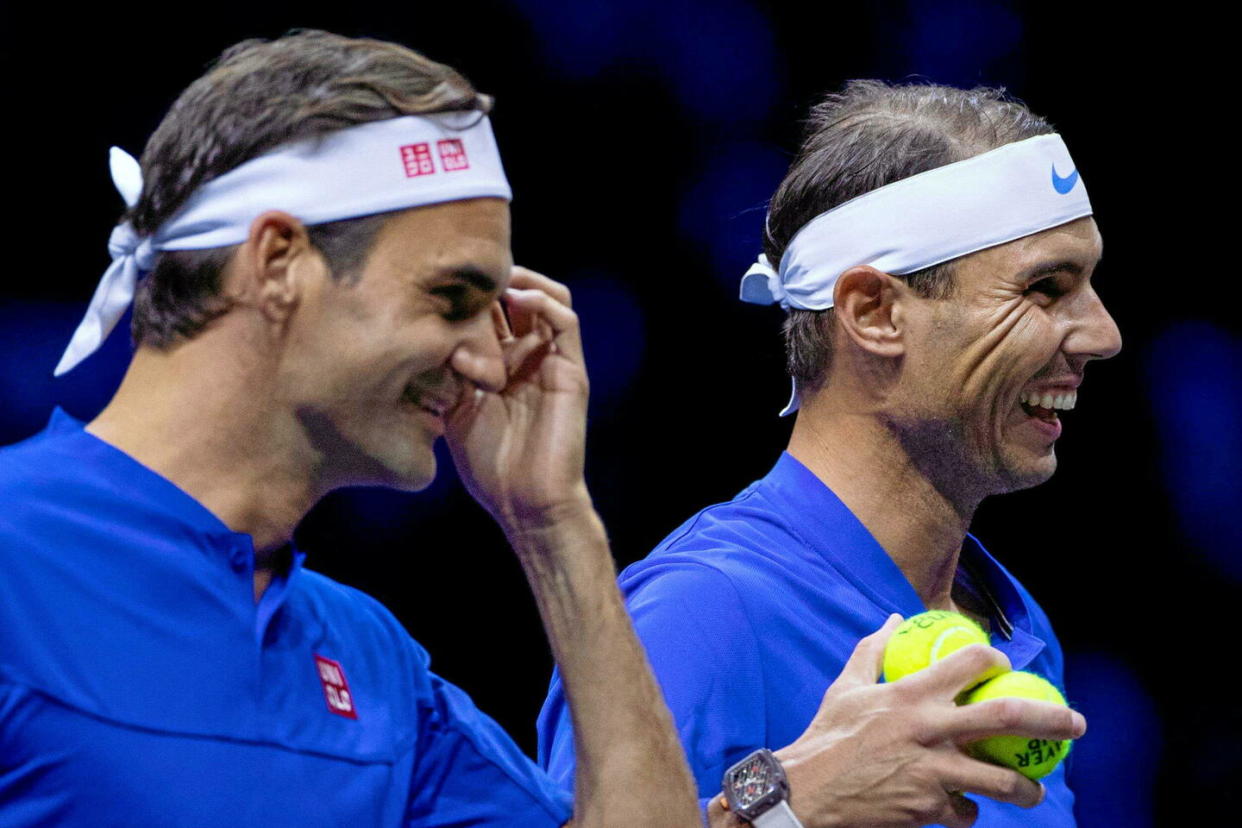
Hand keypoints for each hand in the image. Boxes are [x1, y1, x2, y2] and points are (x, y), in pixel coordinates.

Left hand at [445, 267, 591, 534]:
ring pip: (547, 298)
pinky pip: (566, 321)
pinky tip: (517, 298)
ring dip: (522, 280)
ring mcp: (550, 362)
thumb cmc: (489, 466)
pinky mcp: (571, 370)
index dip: (467, 293)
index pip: (487, 312)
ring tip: (495, 278)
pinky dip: (544, 300)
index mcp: (497, 365)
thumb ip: (448, 371)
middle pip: (515, 297)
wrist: (525, 503)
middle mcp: (526, 357)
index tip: (438, 280)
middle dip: (491, 280)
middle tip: (465, 271)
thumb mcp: (455, 409)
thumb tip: (425, 329)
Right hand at [773, 615, 1086, 827]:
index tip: (1005, 666)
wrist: (807, 792)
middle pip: (1005, 716)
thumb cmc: (827, 734)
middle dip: (1050, 719)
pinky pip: (965, 811)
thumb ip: (874, 650)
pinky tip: (964, 809)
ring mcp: (932, 772)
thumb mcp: (846, 686)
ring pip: (1000, 780)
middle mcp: (928, 729)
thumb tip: (895, 619)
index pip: (969, 662)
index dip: (995, 659)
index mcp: (910, 694)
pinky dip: (967, 811)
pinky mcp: (929, 808)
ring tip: (1034, 790)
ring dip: (1026, 788)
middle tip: (1077, 724)